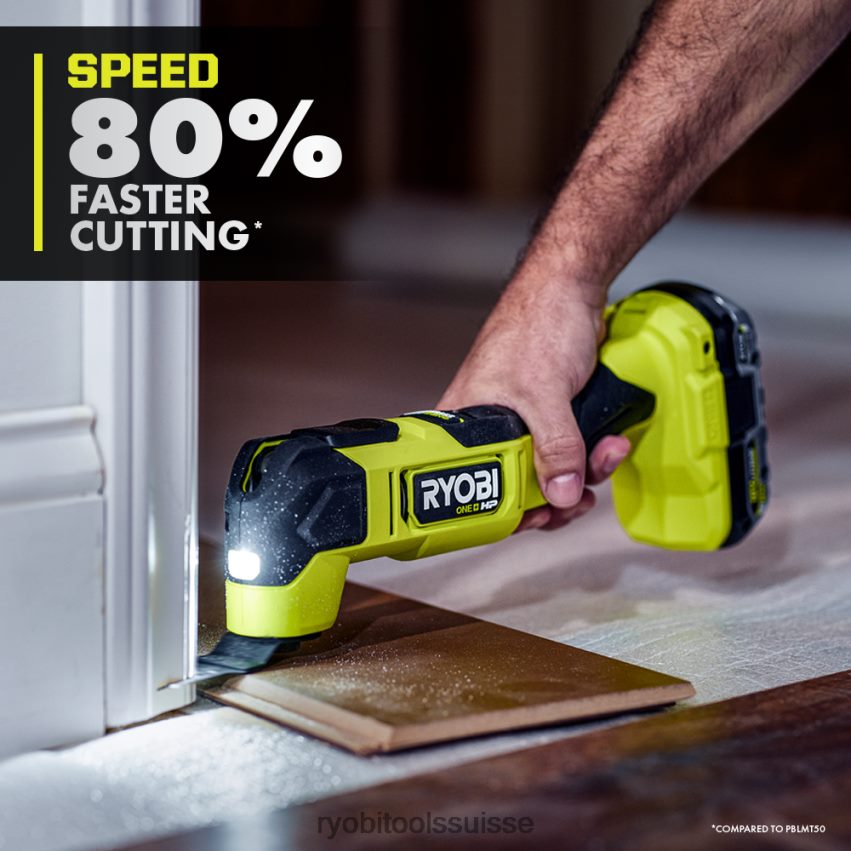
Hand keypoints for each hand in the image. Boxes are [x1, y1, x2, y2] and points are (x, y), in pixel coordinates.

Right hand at [438, 274, 629, 531]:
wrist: (571, 287)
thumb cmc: (537, 324)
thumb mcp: (545, 393)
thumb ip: (556, 447)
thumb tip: (562, 494)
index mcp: (465, 424)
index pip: (473, 487)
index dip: (505, 509)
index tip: (537, 517)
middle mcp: (488, 429)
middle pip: (514, 485)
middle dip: (554, 494)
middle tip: (577, 499)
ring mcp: (522, 423)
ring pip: (547, 471)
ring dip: (583, 473)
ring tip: (607, 456)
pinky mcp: (551, 417)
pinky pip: (568, 452)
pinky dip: (592, 455)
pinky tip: (611, 445)